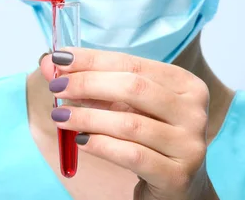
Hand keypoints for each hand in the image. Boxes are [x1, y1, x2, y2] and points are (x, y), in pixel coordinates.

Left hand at [40, 48, 216, 199]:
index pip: (132, 63)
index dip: (92, 59)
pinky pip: (132, 155)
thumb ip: (94, 85)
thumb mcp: (127, 107)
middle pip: (133, 87)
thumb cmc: (150, 137)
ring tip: (60, 116)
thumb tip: (50, 64)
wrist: (178, 185)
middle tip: (57, 87)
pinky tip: (80, 141)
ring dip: (87, 117)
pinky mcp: (178, 175)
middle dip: (88, 84)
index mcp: (185, 84)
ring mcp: (189, 144)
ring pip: (129, 123)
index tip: (59, 59)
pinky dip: (101, 145)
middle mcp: (194, 110)